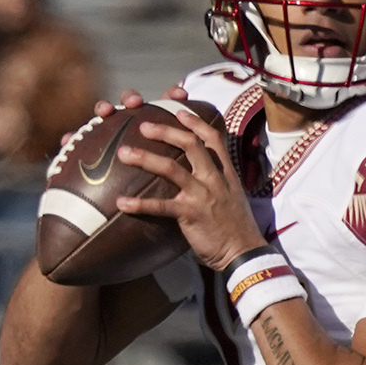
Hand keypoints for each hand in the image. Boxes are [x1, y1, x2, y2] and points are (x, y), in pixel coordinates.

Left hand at [117, 110, 268, 269]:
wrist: (244, 253)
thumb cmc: (237, 229)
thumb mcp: (233, 198)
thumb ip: (218, 183)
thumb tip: (201, 178)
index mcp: (225, 173)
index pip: (213, 138)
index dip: (195, 122)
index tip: (179, 111)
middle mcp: (214, 179)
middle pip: (190, 144)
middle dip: (166, 131)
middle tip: (143, 126)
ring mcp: (202, 195)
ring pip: (171, 168)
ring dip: (145, 158)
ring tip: (124, 153)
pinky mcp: (190, 214)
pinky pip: (160, 206)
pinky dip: (139, 204)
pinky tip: (121, 203)